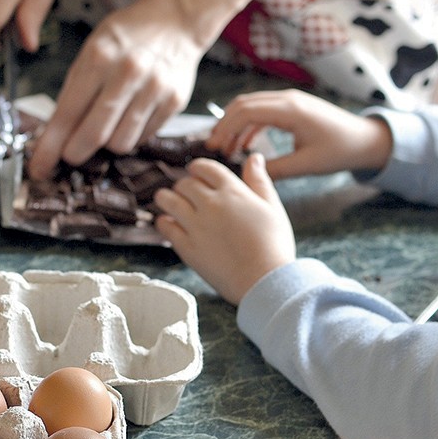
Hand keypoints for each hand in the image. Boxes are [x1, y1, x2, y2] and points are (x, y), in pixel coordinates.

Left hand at [26, 0, 203, 179]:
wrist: (175, 20)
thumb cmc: (126, 37)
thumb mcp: (91, 50)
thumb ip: (73, 91)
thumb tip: (54, 137)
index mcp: (99, 58)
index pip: (68, 114)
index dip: (50, 147)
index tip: (39, 168)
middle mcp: (128, 73)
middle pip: (95, 136)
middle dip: (75, 153)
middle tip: (70, 154)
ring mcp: (154, 88)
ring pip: (121, 144)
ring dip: (107, 144)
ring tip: (106, 125)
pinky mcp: (174, 102)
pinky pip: (143, 138)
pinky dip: (130, 135)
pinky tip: (129, 117)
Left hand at [154, 154, 295, 304]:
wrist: (264, 280)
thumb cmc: (274, 246)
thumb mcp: (272, 208)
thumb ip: (259, 181)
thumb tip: (254, 157)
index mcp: (232, 192)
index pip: (205, 168)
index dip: (198, 168)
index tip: (196, 173)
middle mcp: (211, 204)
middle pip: (185, 183)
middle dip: (184, 185)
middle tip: (185, 193)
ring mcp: (196, 225)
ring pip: (168, 200)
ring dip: (165, 198)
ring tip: (167, 201)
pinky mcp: (186, 246)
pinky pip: (165, 226)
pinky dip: (163, 222)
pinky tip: (168, 223)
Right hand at [204, 89, 393, 179]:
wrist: (365, 139)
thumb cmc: (339, 151)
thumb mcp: (306, 165)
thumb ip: (275, 170)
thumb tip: (247, 174)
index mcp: (291, 110)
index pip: (246, 111)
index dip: (225, 128)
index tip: (213, 148)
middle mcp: (288, 99)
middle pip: (243, 104)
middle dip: (224, 125)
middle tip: (212, 148)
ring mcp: (290, 100)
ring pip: (251, 105)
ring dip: (234, 124)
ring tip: (225, 148)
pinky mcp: (292, 107)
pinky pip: (263, 111)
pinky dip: (248, 125)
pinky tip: (244, 144)